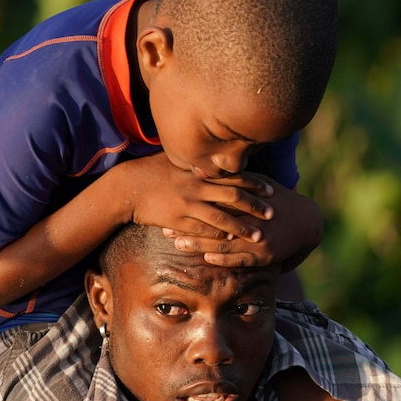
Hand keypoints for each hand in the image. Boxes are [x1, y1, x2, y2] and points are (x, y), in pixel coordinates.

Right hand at [120, 152, 274, 241]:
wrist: (127, 187)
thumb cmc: (151, 171)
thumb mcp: (175, 160)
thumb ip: (196, 162)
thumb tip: (212, 159)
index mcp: (199, 171)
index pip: (234, 175)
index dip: (255, 183)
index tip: (271, 190)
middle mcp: (197, 186)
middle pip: (234, 196)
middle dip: (255, 206)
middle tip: (273, 214)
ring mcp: (188, 204)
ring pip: (222, 218)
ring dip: (242, 227)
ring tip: (258, 236)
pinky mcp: (178, 220)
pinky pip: (202, 231)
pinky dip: (218, 237)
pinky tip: (230, 241)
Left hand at [165, 175, 322, 268]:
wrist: (309, 221)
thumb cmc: (278, 200)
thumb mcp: (258, 184)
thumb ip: (235, 178)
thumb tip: (206, 168)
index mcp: (245, 200)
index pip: (213, 202)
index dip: (191, 205)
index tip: (171, 206)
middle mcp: (249, 217)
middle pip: (213, 221)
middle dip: (189, 226)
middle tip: (165, 229)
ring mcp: (257, 237)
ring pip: (223, 241)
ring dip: (199, 244)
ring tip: (178, 245)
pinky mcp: (265, 254)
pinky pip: (241, 257)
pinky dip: (224, 258)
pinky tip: (207, 258)